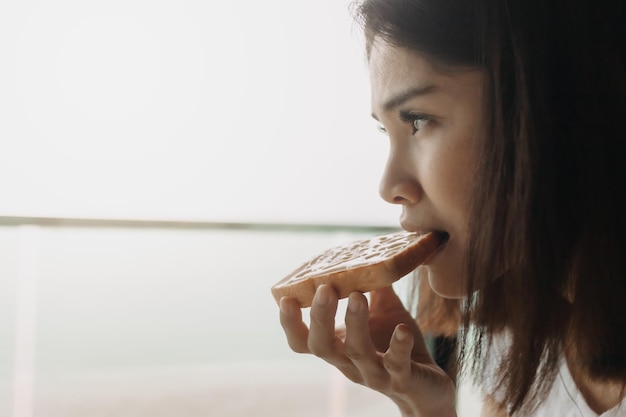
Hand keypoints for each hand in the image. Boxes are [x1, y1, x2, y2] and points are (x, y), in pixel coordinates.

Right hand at [279, 284, 456, 416]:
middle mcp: (349, 363)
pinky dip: (398, 346)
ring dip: (355, 324)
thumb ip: (373, 284)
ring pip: (357, 353)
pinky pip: (397, 364)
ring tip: (358, 296)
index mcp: (338, 346)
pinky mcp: (403, 379)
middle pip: (322, 346)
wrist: (429, 384)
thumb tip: (366, 250)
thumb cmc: (398, 344)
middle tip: (324, 290)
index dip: (290, 324)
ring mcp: (375, 373)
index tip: (285, 298)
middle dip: (320, 317)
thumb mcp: (383, 310)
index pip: (303, 341)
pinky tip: (403, 329)